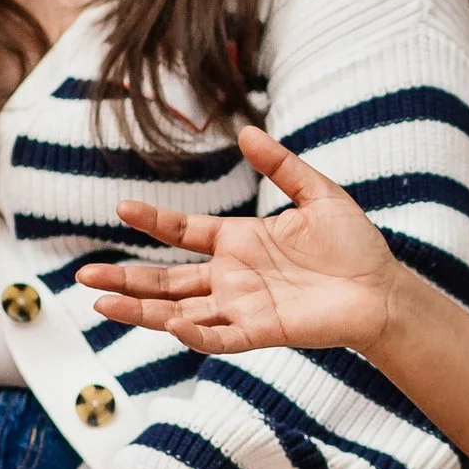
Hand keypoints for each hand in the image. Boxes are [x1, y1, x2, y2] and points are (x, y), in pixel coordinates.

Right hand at [79, 128, 401, 358]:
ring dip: (141, 310)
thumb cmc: (354, 245)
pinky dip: (196, 334)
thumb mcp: (318, 194)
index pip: (183, 233)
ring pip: (179, 312)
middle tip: (85, 276)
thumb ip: (282, 165)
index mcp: (239, 243)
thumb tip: (247, 131)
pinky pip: (221, 337)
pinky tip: (171, 324)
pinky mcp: (262, 331)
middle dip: (125, 280)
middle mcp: (232, 278)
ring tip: (101, 304)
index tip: (123, 209)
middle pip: (166, 281)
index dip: (153, 222)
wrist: (383, 289)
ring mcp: (243, 307)